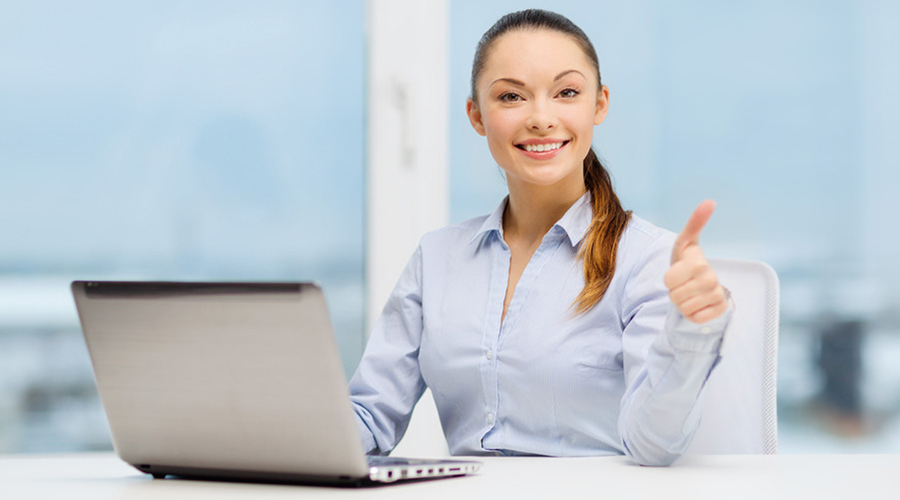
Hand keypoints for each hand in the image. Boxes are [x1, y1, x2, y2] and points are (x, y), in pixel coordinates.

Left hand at [664, 200, 728, 323]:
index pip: (668, 280)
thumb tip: (710, 201)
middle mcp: (711, 277)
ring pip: (683, 308)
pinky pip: (695, 318)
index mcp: (699, 262)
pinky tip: (698, 303)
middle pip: (674, 296)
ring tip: (689, 292)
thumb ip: (695, 222)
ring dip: (682, 303)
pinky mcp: (721, 308)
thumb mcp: (684, 243)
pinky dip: (692, 314)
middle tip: (682, 283)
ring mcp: (718, 294)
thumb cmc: (687, 261)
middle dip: (674, 292)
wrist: (701, 283)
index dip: (668, 278)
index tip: (678, 270)